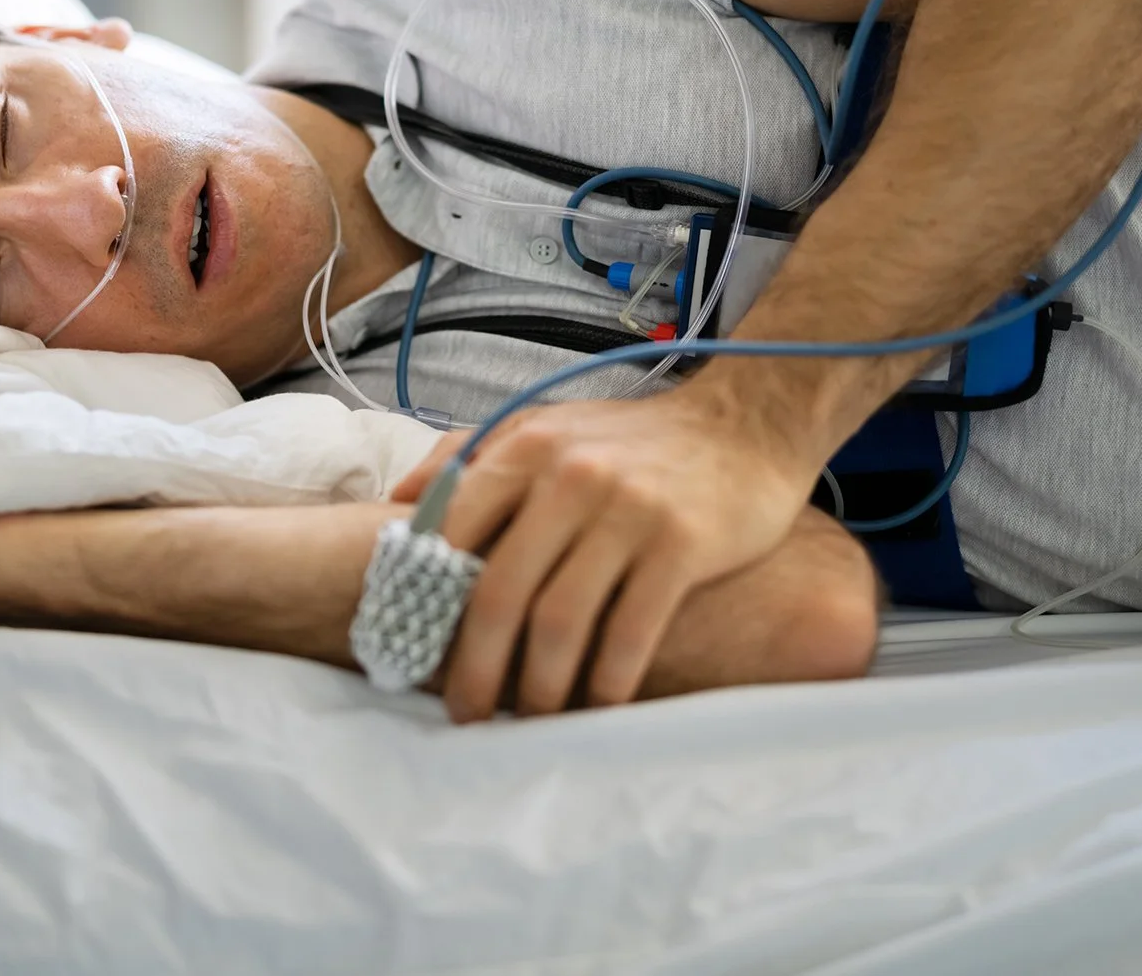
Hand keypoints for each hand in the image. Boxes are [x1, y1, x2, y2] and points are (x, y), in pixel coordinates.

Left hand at [391, 389, 820, 721]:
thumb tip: (396, 503)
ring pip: (561, 620)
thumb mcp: (545, 425)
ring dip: (540, 687)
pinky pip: (632, 631)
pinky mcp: (684, 543)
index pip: (452, 534)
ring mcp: (629, 509)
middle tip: (467, 714)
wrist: (746, 421)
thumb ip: (468, 455)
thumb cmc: (634, 439)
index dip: (426, 603)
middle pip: (500, 592)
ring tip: (532, 720)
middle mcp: (570, 475)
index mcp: (525, 447)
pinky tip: (600, 708)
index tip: (415, 653)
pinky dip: (609, 682)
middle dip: (475, 667)